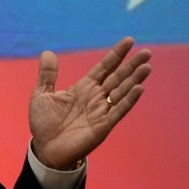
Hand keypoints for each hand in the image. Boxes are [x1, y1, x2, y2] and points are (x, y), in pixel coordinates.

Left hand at [29, 37, 151, 170]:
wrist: (45, 148)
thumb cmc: (44, 123)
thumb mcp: (42, 94)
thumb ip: (47, 75)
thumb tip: (48, 52)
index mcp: (84, 88)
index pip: (104, 67)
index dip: (116, 55)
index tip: (129, 40)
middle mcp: (96, 97)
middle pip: (118, 77)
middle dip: (131, 65)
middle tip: (146, 52)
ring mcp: (101, 111)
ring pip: (122, 92)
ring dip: (134, 79)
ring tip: (147, 67)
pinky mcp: (103, 126)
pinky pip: (118, 111)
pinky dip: (129, 100)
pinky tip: (139, 88)